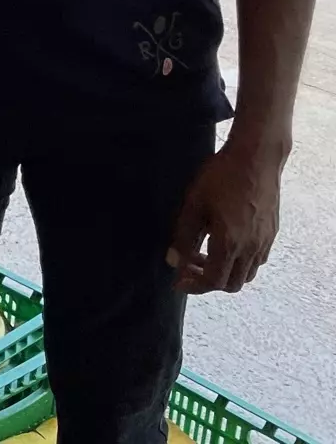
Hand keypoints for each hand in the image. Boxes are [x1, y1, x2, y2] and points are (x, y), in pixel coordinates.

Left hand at [168, 139, 284, 293]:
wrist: (256, 158)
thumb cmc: (221, 177)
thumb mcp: (194, 204)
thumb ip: (183, 236)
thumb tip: (173, 261)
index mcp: (229, 243)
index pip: (213, 281)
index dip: (193, 285)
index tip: (179, 281)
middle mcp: (251, 248)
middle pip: (231, 284)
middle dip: (208, 282)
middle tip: (189, 266)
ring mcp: (265, 242)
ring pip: (247, 274)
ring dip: (225, 273)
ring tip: (204, 255)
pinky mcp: (271, 233)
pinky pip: (257, 260)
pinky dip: (240, 263)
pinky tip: (225, 243)